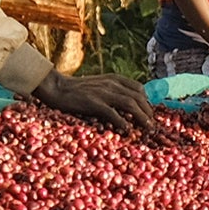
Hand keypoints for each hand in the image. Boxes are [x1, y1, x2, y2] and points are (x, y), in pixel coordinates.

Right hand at [32, 70, 157, 135]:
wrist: (56, 87)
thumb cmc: (77, 89)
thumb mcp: (99, 85)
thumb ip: (113, 90)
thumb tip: (128, 104)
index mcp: (114, 79)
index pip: (139, 88)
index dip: (147, 102)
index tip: (149, 114)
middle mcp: (111, 84)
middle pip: (138, 97)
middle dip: (148, 112)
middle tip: (152, 126)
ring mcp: (102, 92)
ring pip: (130, 104)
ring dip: (142, 117)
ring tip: (148, 129)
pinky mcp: (93, 102)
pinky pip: (112, 112)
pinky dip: (122, 122)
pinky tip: (127, 130)